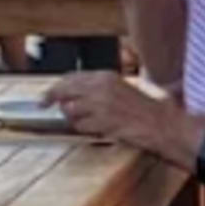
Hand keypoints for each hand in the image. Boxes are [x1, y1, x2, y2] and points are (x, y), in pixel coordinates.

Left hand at [40, 70, 173, 152]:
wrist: (160, 123)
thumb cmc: (144, 108)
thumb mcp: (121, 88)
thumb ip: (97, 87)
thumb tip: (72, 92)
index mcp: (105, 76)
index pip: (70, 77)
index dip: (55, 86)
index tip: (47, 94)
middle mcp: (100, 87)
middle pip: (63, 90)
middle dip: (51, 98)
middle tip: (44, 104)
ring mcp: (100, 105)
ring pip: (70, 110)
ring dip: (72, 117)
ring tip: (85, 120)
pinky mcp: (102, 121)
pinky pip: (80, 125)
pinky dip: (83, 128)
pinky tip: (95, 128)